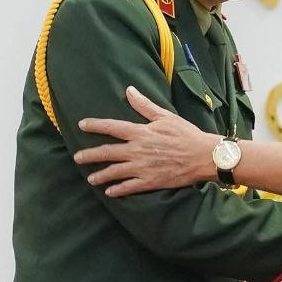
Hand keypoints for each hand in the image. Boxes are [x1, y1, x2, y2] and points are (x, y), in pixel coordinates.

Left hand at [75, 87, 215, 194]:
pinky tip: (110, 192)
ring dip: (100, 175)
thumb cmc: (187, 134)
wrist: (203, 156)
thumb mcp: (166, 116)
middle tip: (77, 158)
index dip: (95, 125)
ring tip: (90, 178)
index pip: (112, 127)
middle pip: (107, 152)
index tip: (82, 125)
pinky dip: (118, 190)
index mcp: (141, 132)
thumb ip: (144, 105)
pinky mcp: (150, 181)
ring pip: (115, 172)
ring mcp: (142, 167)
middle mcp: (138, 150)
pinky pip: (129, 187)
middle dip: (89, 155)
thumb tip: (129, 90)